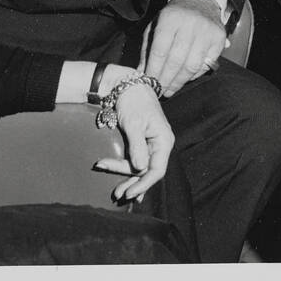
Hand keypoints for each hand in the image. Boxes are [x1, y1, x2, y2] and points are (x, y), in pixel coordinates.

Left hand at [92, 79, 174, 202]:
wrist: (126, 85)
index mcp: (164, 140)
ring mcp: (152, 145)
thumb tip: (140, 169)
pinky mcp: (142, 143)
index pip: (157, 170)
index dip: (144, 184)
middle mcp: (160, 145)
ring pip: (141, 168)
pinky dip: (128, 171)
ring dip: (128, 179)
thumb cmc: (132, 101)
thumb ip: (137, 147)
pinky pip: (137, 162)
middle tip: (117, 195)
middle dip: (133, 184)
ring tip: (116, 193)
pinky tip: (127, 187)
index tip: (130, 193)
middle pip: (148, 171)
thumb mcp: (133, 124)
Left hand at [141, 0, 227, 97]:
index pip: (160, 50)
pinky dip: (194, 75)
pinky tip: (184, 79)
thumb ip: (147, 49)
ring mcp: (207, 31)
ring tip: (170, 89)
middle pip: (177, 60)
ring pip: (192, 65)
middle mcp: (190, 23)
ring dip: (179, 81)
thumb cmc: (174, 16)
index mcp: (170, 18)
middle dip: (166, 80)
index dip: (154, 70)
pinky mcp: (219, 39)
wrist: (199, 0)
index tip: (149, 83)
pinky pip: (206, 64)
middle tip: (159, 91)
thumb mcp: (156, 25)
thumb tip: (142, 73)